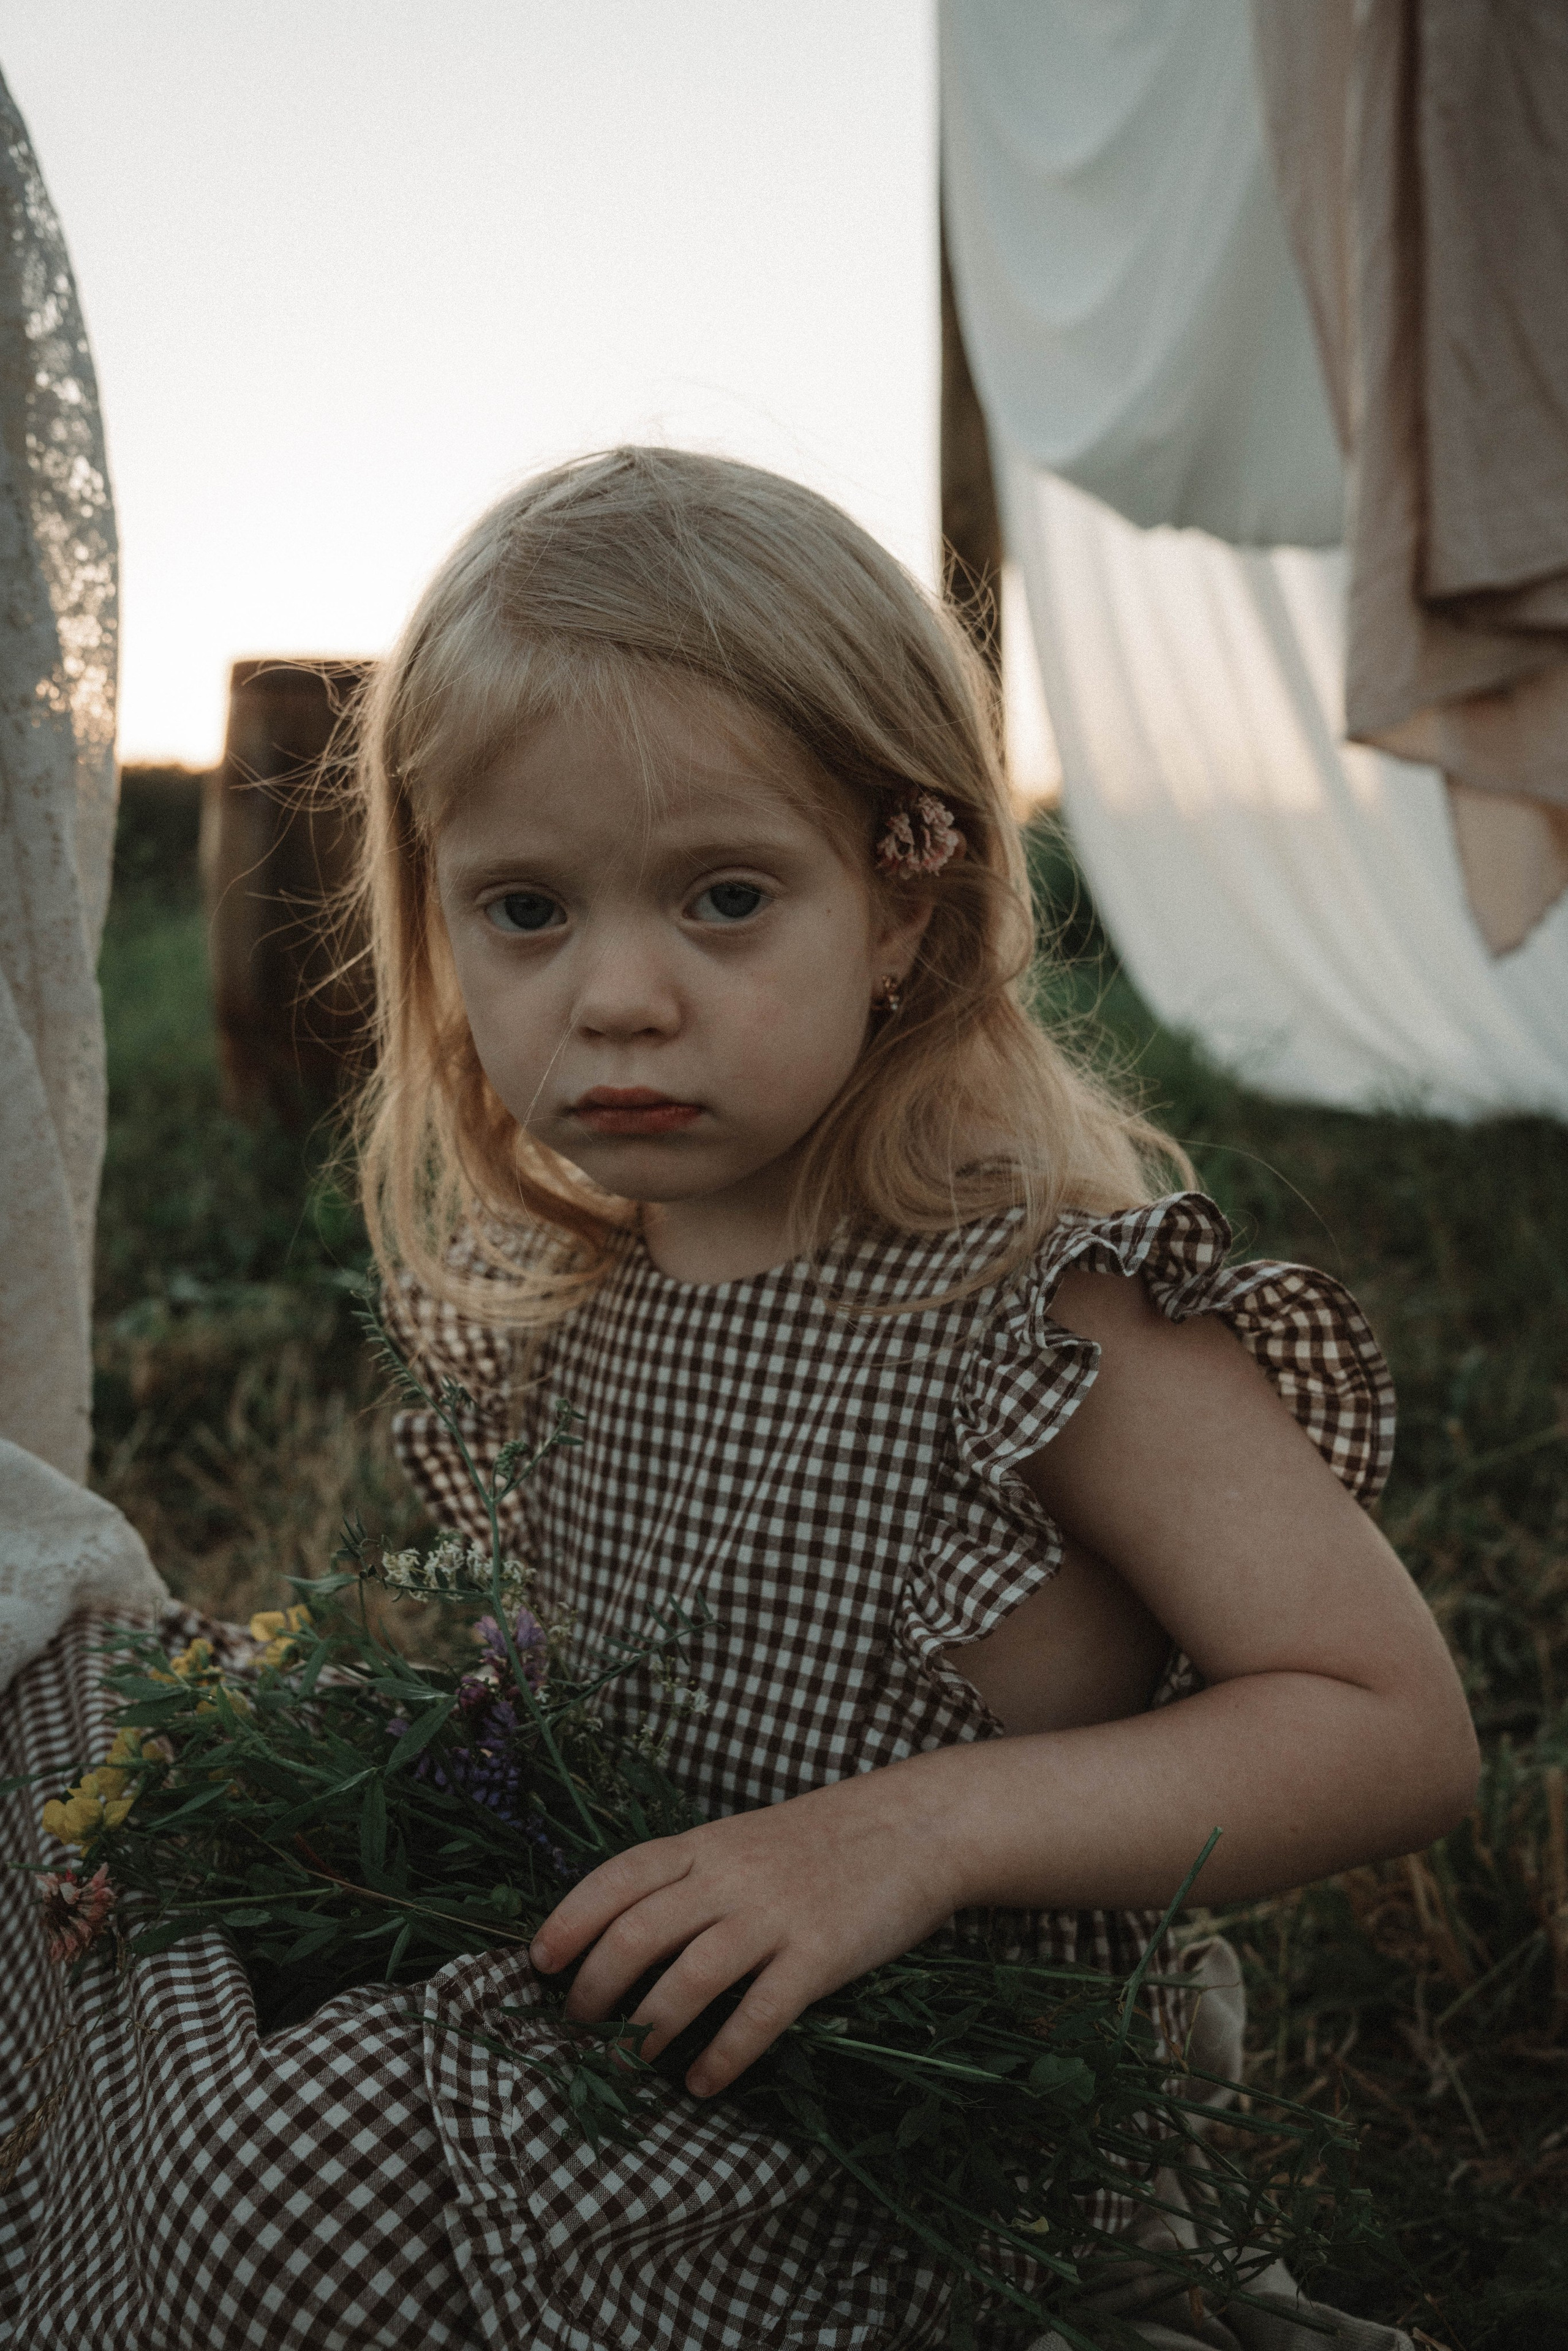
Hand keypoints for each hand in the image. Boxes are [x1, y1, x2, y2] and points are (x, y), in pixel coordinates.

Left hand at [528, 1761, 965, 2096]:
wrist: (915, 1825)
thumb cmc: (824, 1837)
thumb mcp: (745, 1838)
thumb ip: (694, 1875)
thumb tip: (630, 1932)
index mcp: (705, 1842)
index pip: (618, 1877)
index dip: (571, 1918)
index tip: (540, 1961)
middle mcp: (730, 1875)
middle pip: (637, 1934)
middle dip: (596, 1987)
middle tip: (578, 2027)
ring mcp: (775, 1915)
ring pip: (687, 1978)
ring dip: (647, 2030)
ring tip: (628, 2064)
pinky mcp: (819, 1955)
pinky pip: (759, 2014)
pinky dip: (723, 2054)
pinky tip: (703, 2082)